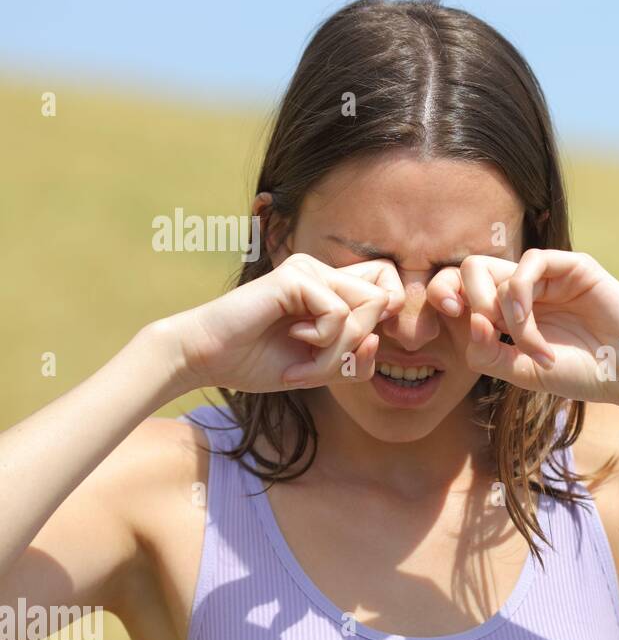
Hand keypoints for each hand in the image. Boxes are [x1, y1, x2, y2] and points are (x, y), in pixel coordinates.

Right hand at [168, 252, 405, 392]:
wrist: (207, 358)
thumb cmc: (259, 362)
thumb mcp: (321, 370)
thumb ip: (357, 359)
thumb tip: (378, 339)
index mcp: (332, 288)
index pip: (390, 288)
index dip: (388, 321)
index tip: (353, 355)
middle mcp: (324, 272)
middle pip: (384, 302)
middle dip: (360, 346)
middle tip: (321, 368)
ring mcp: (310, 269)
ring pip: (366, 309)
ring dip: (339, 351)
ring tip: (305, 365)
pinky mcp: (295, 276)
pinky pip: (339, 313)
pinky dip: (323, 343)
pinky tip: (293, 341)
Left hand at [425, 248, 618, 408]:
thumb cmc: (582, 374)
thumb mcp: (522, 371)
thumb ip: (486, 352)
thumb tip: (469, 319)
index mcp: (507, 311)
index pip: (461, 289)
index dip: (443, 298)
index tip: (443, 322)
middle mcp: (524, 289)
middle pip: (469, 270)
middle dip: (466, 301)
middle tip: (487, 332)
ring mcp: (547, 276)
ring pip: (495, 270)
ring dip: (505, 316)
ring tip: (532, 350)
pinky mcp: (571, 266)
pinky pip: (530, 263)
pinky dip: (522, 300)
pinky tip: (535, 332)